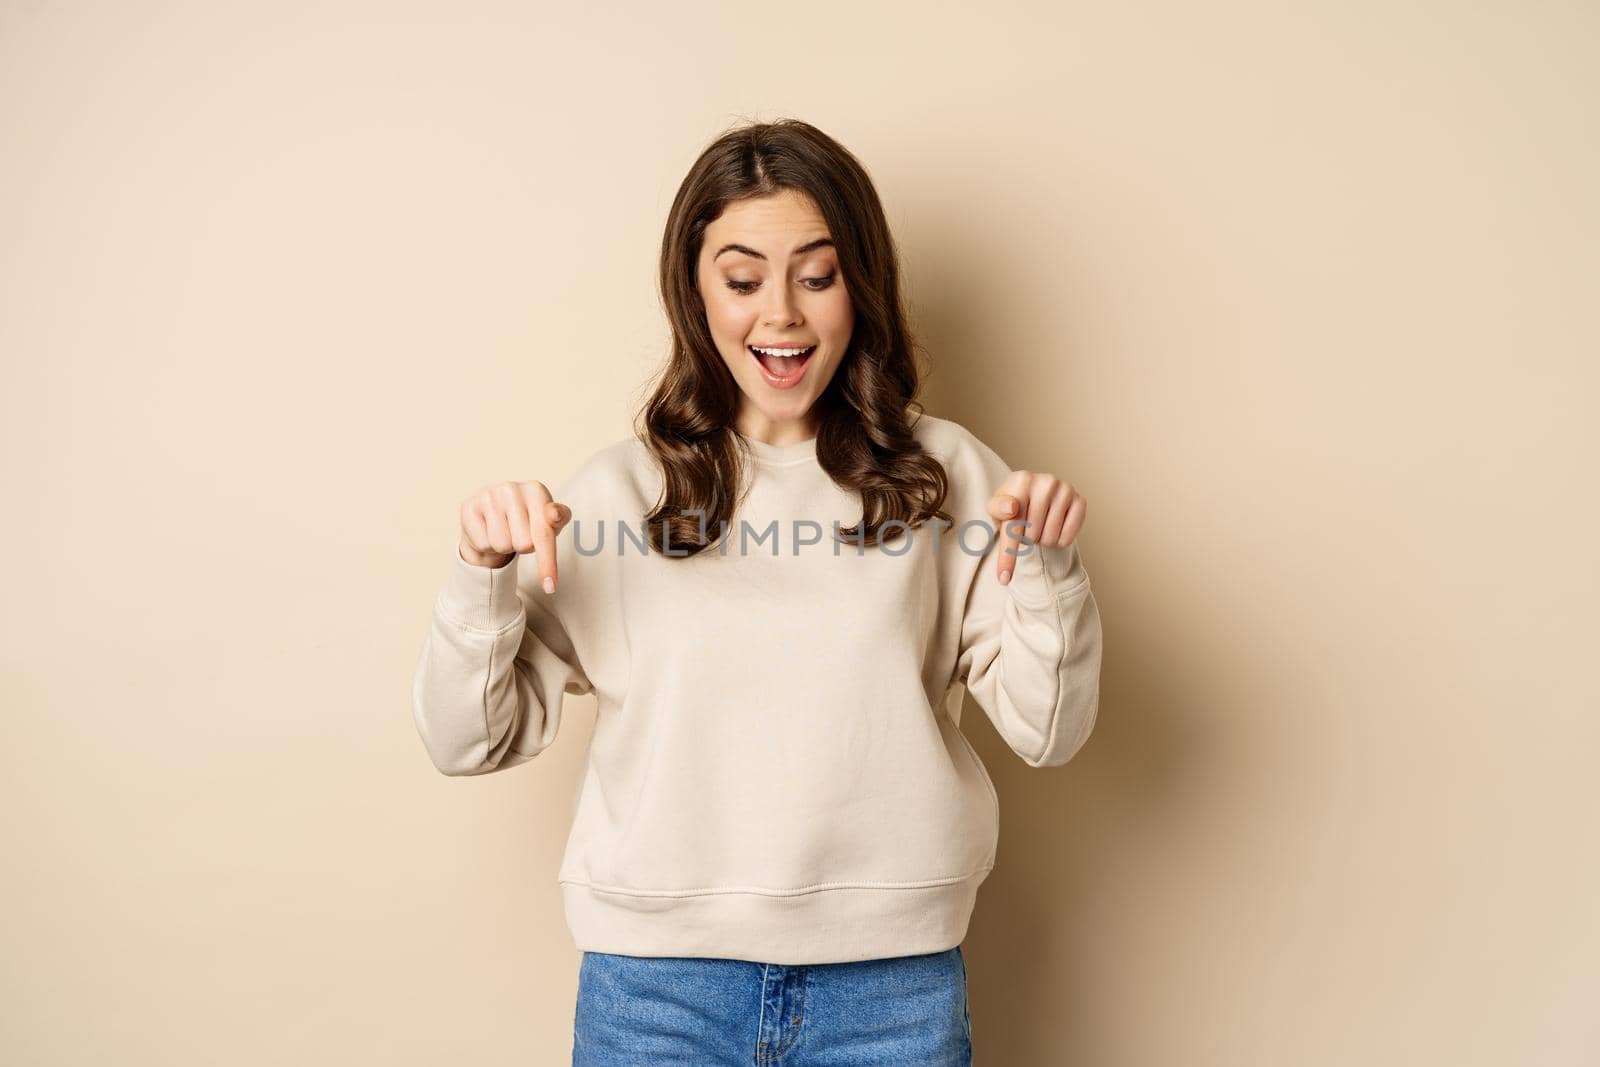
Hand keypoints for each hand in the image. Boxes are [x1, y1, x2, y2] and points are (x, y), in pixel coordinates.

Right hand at [458, 480, 572, 593]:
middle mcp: (511, 488)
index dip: (547, 562)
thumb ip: (559, 519)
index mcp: (536, 490)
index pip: (544, 533)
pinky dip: (487, 544)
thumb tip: (555, 514)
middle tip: (517, 534)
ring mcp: (488, 495)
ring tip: (503, 532)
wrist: (491, 519)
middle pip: (524, 543)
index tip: (550, 587)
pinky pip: (484, 543)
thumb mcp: (548, 523)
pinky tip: (487, 530)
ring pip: (503, 544)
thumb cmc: (526, 522)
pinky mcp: (469, 506)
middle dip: (522, 547)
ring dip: (505, 546)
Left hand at [985, 470, 1085, 585]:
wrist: (1033, 498)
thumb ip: (997, 510)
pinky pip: (1068, 537)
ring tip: (1039, 526)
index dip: (1007, 555)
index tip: (1003, 579)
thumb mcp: (996, 510)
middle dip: (1026, 539)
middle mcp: (1045, 481)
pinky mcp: (1080, 501)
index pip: (1013, 524)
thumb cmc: (1012, 507)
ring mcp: (1065, 489)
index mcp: (1021, 480)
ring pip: (1050, 539)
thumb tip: (1011, 508)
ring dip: (1042, 540)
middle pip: (1032, 535)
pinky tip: (1055, 527)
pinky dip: (1059, 541)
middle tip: (1027, 527)